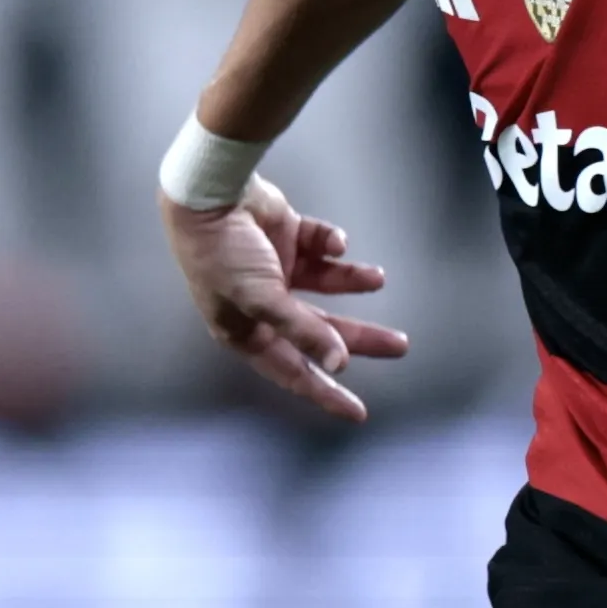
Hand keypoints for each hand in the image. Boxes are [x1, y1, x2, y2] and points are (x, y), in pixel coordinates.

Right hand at [165, 183, 406, 422]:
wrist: (207, 195)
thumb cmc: (223, 255)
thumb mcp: (262, 299)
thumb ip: (303, 330)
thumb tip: (340, 363)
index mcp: (248, 330)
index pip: (294, 371)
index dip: (326, 391)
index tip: (359, 412)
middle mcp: (263, 305)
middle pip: (321, 329)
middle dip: (359, 336)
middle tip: (399, 344)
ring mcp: (276, 269)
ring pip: (325, 286)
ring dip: (353, 283)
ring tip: (379, 278)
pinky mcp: (286, 236)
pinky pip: (318, 245)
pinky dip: (330, 244)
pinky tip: (337, 242)